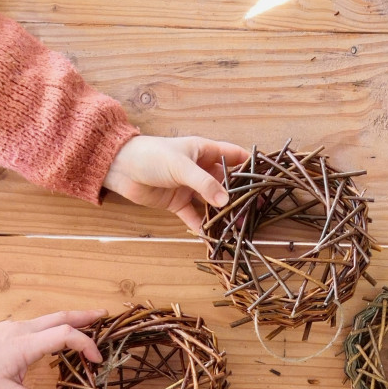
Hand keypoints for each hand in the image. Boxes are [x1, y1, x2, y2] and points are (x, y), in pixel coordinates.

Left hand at [0, 311, 104, 388]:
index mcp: (25, 344)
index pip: (65, 335)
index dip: (86, 344)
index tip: (96, 360)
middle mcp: (24, 330)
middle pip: (62, 316)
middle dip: (86, 317)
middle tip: (106, 317)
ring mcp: (17, 326)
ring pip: (52, 317)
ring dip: (73, 320)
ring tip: (91, 325)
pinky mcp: (12, 329)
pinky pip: (42, 323)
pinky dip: (59, 325)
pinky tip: (63, 335)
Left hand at [103, 135, 248, 232]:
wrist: (120, 167)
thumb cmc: (152, 156)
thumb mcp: (182, 166)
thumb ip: (205, 184)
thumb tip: (226, 201)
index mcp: (205, 151)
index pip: (234, 156)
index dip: (251, 166)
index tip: (267, 179)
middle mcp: (200, 169)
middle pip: (226, 183)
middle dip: (240, 196)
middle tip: (258, 210)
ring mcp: (189, 187)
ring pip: (212, 202)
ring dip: (224, 214)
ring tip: (239, 228)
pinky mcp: (177, 202)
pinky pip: (195, 216)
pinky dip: (203, 227)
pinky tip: (213, 238)